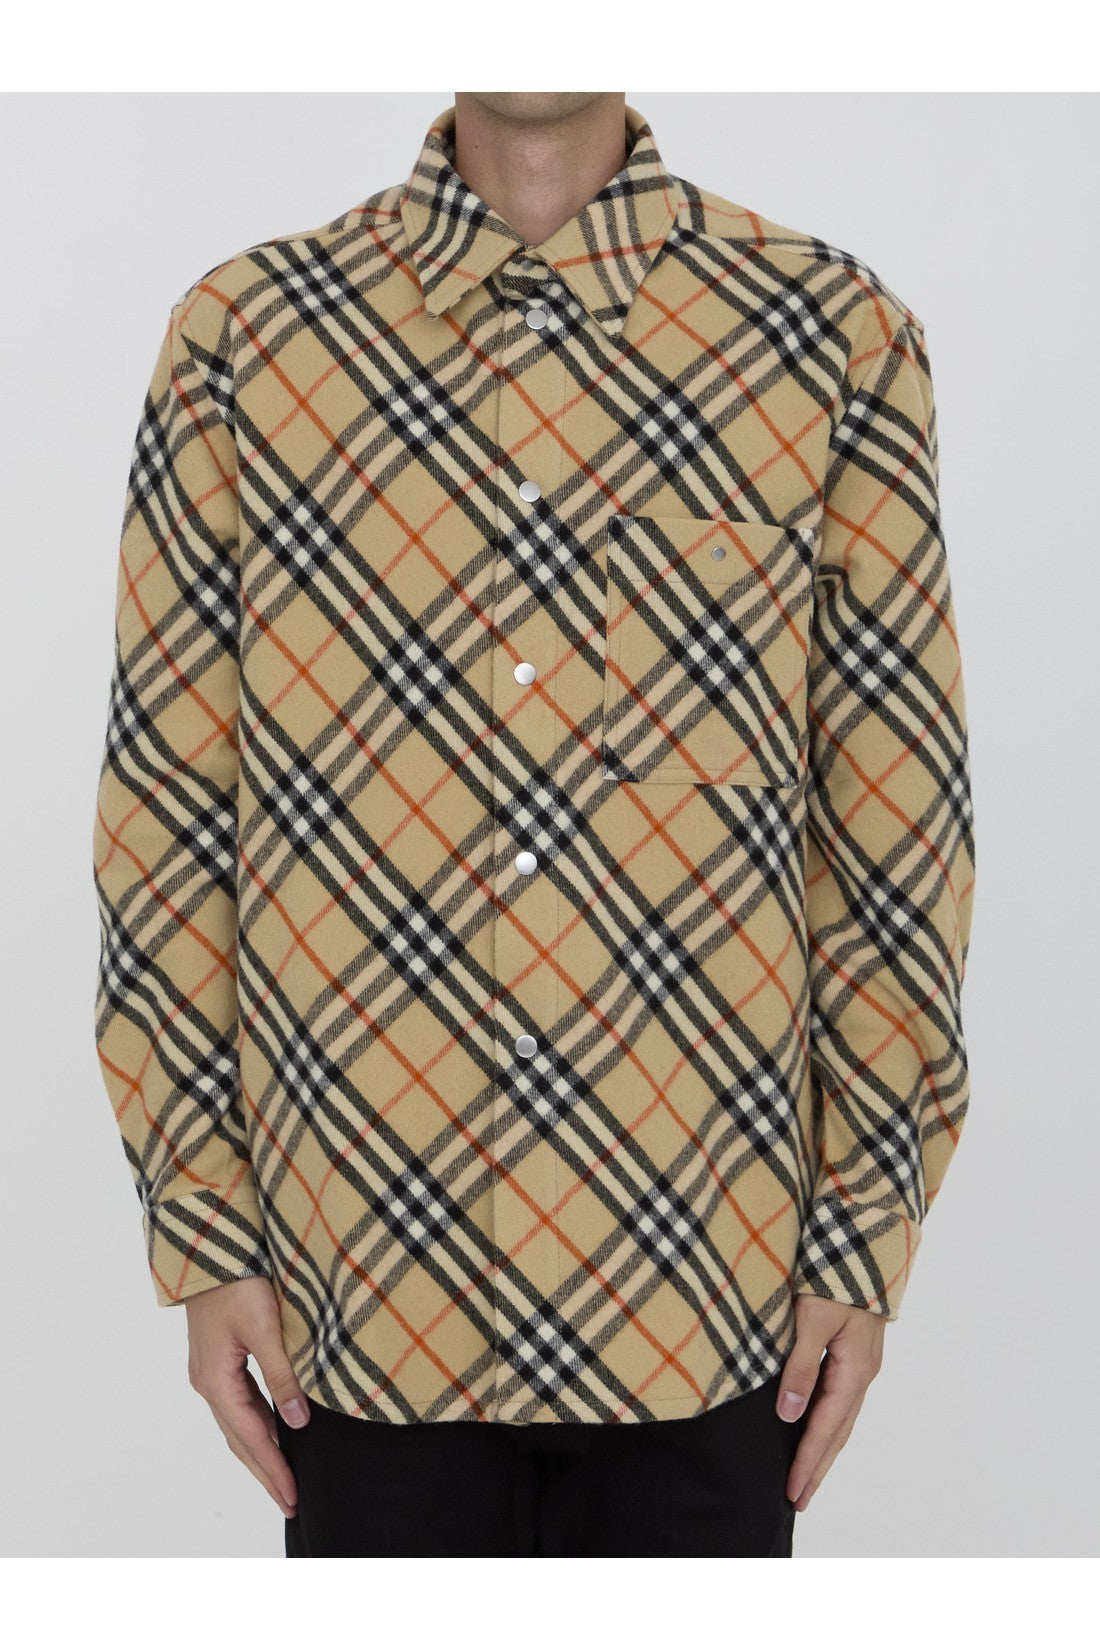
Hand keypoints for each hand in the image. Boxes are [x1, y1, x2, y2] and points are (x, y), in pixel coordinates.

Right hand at [184, 1275, 310, 1518]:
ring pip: (238, 1424)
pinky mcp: (218, 1360)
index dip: (272, 1469)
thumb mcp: (265, 1327)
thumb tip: (298, 1420)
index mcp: (217, 1381)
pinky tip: (273, 1431)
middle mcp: (208, 1382)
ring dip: (260, 1452)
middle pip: (239, 1440)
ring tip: (283, 1477)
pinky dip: (256, 1426)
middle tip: (290, 1502)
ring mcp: (210, 1372)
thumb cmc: (237, 1282)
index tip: (292, 1497)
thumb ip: (282, 1375)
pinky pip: (239, 1404)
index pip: (250, 1438)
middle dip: (265, 1472)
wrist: (210, 1248)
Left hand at [775, 1293, 885, 1511]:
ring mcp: (862, 1365)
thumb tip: (790, 1416)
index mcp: (854, 1370)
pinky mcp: (857, 1355)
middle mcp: (862, 1374)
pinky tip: (817, 1431)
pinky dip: (829, 1425)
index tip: (792, 1491)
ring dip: (824, 1450)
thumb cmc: (834, 1277)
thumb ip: (800, 1368)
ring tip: (807, 1477)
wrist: (862, 1246)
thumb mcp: (812, 1320)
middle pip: (838, 1432)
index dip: (808, 1462)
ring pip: (842, 1419)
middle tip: (799, 1501)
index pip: (826, 1428)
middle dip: (818, 1468)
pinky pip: (842, 1401)